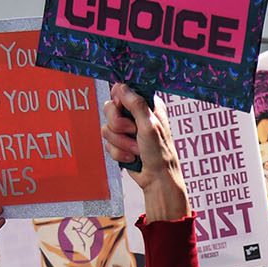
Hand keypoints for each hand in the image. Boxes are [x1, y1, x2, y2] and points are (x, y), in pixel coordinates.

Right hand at [103, 83, 187, 219]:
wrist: (157, 179)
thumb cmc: (160, 153)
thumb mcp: (149, 125)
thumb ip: (135, 105)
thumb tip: (121, 87)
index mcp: (147, 105)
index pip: (122, 91)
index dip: (119, 103)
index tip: (125, 112)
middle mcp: (136, 115)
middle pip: (109, 109)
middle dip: (118, 126)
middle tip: (132, 133)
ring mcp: (127, 130)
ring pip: (107, 128)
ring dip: (121, 142)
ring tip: (136, 149)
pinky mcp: (121, 143)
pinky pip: (108, 143)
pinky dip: (119, 152)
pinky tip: (131, 156)